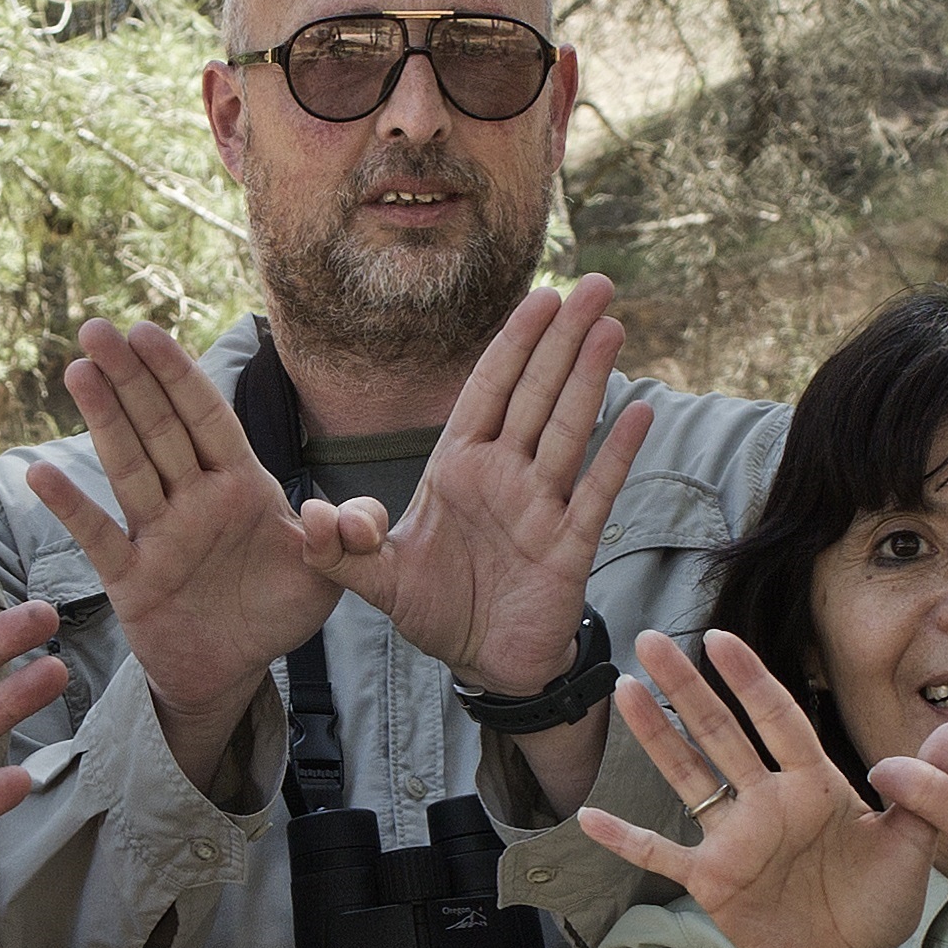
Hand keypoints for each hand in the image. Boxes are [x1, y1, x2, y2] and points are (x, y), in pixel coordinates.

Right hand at [27, 319, 338, 756]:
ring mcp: (159, 535)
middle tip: (97, 328)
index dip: (178, 373)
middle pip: (159, 428)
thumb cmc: (278, 610)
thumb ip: (347, 536)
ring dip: (103, 421)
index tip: (148, 331)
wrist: (235, 669)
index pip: (207, 416)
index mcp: (240, 485)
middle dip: (130, 377)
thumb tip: (330, 513)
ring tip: (78, 371)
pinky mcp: (132, 577)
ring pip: (128, 467)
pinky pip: (99, 537)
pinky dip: (71, 508)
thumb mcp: (330, 575)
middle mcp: (193, 500)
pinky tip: (41, 474)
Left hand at [303, 276, 649, 694]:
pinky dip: (616, 453)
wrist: (482, 662)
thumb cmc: (435, 609)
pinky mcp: (569, 546)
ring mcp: (541, 507)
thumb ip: (342, 548)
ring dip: (590, 378)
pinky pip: (596, 491)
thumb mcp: (376, 580)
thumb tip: (308, 517)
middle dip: (563, 339)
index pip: (488, 391)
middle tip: (595, 285)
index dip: (514, 343)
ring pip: (569, 429)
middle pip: (536, 394)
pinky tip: (639, 412)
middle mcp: (505, 476)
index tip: (540, 298)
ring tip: (612, 326)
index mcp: (459, 468)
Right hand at [576, 629, 947, 947]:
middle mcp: (767, 802)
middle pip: (721, 734)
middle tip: (651, 641)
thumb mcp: (912, 845)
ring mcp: (734, 839)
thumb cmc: (872, 900)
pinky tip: (589, 818)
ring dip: (654, 738)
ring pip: (688, 777)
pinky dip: (627, 840)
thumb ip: (927, 788)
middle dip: (687, 688)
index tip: (721, 640)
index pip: (779, 721)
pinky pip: (663, 854)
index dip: (751, 681)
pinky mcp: (713, 879)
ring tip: (623, 692)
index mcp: (813, 787)